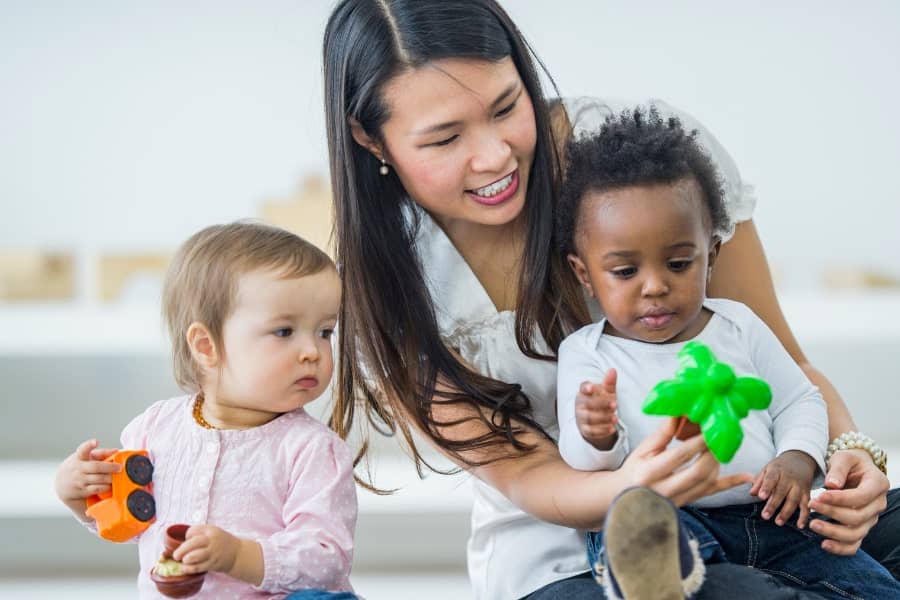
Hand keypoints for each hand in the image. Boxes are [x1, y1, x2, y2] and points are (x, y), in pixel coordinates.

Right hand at [55, 439, 120, 514]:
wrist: (62, 484)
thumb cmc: (78, 467)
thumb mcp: (85, 457)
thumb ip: (101, 453)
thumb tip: (116, 451)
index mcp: (79, 458)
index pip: (83, 450)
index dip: (89, 445)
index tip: (95, 442)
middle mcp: (78, 469)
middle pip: (96, 467)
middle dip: (110, 467)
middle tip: (120, 467)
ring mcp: (80, 481)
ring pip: (98, 479)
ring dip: (110, 478)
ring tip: (120, 475)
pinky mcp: (83, 491)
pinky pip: (98, 489)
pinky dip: (107, 487)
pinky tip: (113, 484)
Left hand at [173, 524, 239, 574]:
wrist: (238, 553)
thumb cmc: (221, 542)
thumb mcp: (214, 532)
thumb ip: (200, 534)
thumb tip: (182, 543)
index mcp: (211, 530)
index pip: (194, 530)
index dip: (187, 535)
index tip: (187, 539)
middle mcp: (212, 540)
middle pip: (194, 543)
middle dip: (182, 549)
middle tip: (176, 555)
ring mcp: (213, 552)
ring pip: (195, 556)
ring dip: (186, 559)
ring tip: (182, 562)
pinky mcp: (214, 564)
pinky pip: (199, 567)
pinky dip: (189, 569)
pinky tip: (185, 568)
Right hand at [576, 369, 618, 449]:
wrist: (595, 421)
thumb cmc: (600, 402)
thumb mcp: (606, 393)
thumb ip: (609, 383)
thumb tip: (613, 370)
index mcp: (584, 393)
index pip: (582, 388)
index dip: (586, 387)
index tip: (591, 387)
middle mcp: (580, 405)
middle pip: (587, 404)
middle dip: (601, 404)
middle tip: (615, 404)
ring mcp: (581, 418)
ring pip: (589, 419)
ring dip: (603, 419)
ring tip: (615, 418)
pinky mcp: (585, 430)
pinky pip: (592, 431)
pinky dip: (603, 430)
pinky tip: (612, 428)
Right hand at [621, 418, 752, 506]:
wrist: (627, 496)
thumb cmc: (634, 469)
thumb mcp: (642, 449)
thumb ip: (663, 433)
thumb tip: (681, 412)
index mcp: (649, 473)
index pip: (678, 456)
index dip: (697, 441)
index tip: (709, 425)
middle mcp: (665, 490)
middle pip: (698, 472)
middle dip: (712, 451)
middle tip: (721, 433)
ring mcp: (678, 499)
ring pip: (707, 482)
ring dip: (718, 461)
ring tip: (722, 442)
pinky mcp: (688, 502)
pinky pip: (713, 493)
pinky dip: (731, 483)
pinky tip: (747, 477)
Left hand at [750, 450, 815, 526]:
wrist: (800, 460)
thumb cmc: (779, 467)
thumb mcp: (767, 469)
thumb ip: (759, 481)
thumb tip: (751, 493)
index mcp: (777, 471)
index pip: (771, 479)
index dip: (766, 488)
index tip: (761, 497)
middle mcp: (789, 478)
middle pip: (781, 492)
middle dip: (773, 504)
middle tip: (765, 516)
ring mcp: (799, 486)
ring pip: (794, 500)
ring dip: (786, 512)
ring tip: (778, 522)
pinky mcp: (808, 493)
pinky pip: (807, 505)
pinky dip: (805, 516)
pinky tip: (800, 525)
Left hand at [807, 449, 888, 555]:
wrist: (855, 469)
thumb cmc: (849, 462)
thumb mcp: (843, 457)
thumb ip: (838, 469)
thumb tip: (831, 485)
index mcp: (878, 484)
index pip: (861, 497)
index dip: (840, 499)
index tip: (818, 496)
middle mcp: (878, 504)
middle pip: (857, 517)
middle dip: (831, 513)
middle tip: (810, 505)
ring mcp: (871, 518)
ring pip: (856, 534)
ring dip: (833, 532)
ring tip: (812, 525)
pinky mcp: (862, 528)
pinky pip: (854, 544)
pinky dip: (841, 548)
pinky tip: (824, 545)